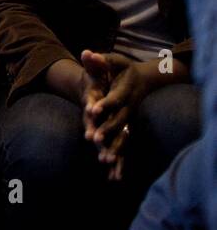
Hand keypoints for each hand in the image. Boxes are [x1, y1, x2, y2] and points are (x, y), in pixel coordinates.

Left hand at [81, 50, 149, 171]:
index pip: (113, 99)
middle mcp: (128, 109)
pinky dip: (120, 161)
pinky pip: (124, 147)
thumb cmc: (124, 69)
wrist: (142, 79)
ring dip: (114, 149)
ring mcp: (129, 121)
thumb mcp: (112, 61)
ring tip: (103, 160)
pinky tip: (114, 176)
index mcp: (124, 92)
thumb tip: (87, 52)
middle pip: (118, 121)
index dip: (103, 104)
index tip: (91, 109)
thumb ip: (99, 60)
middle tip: (93, 138)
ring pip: (122, 137)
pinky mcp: (127, 130)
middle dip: (106, 130)